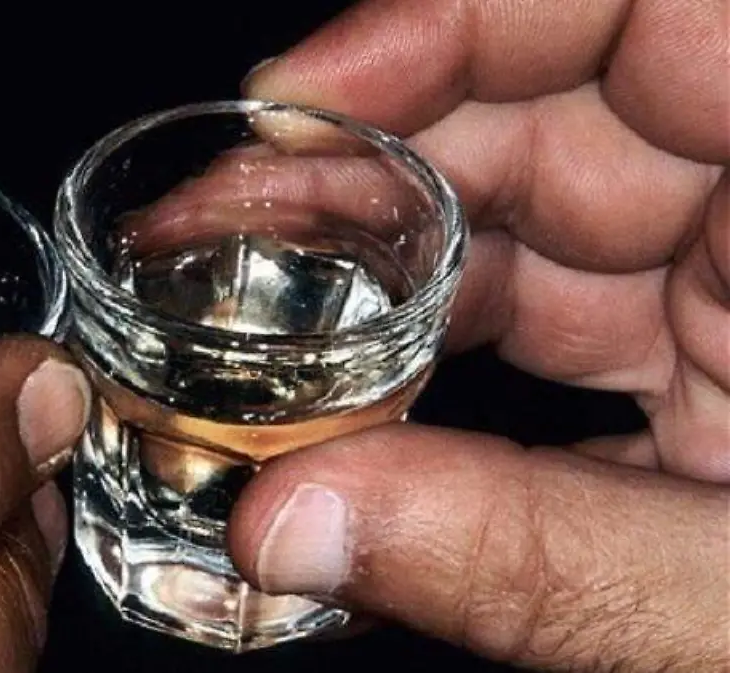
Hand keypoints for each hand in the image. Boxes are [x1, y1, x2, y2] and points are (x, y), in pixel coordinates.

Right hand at [224, 1, 728, 670]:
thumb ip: (535, 560)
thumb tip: (290, 530)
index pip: (646, 12)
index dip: (456, 24)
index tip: (300, 97)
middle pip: (551, 116)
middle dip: (366, 161)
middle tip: (214, 225)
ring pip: (530, 228)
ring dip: (377, 276)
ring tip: (246, 320)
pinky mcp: (711, 377)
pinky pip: (552, 332)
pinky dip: (440, 370)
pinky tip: (347, 410)